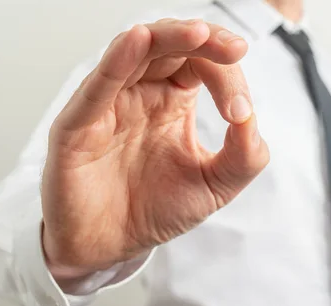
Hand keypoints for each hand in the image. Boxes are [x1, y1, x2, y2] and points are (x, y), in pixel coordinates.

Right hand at [41, 19, 268, 281]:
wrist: (111, 248)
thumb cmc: (156, 210)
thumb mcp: (215, 185)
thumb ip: (243, 155)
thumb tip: (251, 118)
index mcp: (172, 101)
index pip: (202, 66)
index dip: (228, 80)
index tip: (241, 113)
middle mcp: (140, 94)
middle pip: (170, 46)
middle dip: (204, 40)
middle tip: (235, 48)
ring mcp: (109, 105)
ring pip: (133, 52)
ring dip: (166, 37)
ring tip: (198, 33)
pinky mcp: (78, 126)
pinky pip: (97, 87)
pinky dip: (117, 61)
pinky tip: (137, 41)